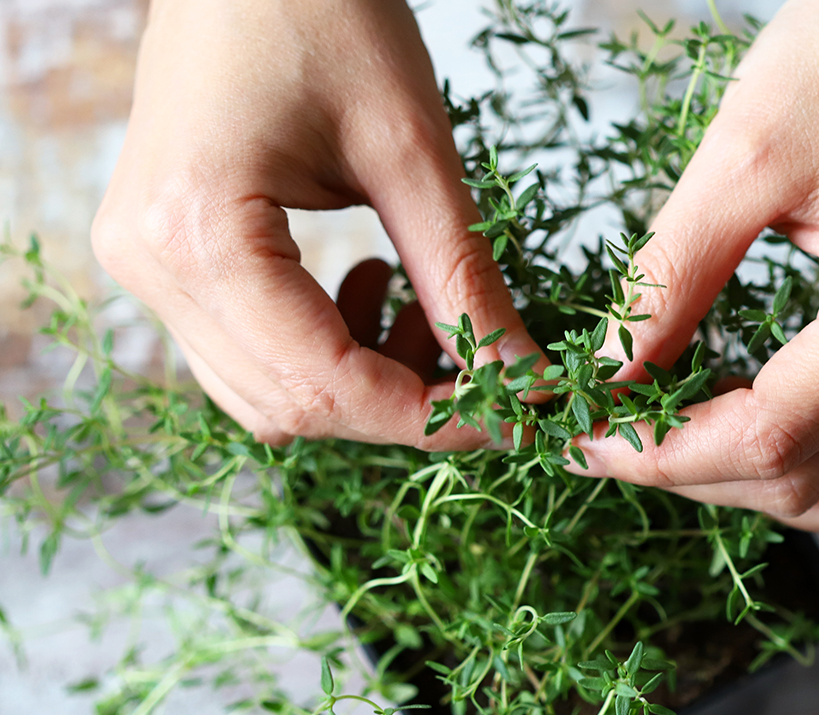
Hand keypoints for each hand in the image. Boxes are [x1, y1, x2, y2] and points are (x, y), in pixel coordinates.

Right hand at [93, 0, 544, 447]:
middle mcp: (151, 267)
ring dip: (368, 379)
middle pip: (292, 405)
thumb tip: (523, 379)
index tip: (517, 415)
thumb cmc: (320, 9)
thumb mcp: (410, 148)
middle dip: (405, 404)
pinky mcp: (165, 257)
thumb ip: (463, 278)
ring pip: (269, 393)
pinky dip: (329, 349)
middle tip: (487, 365)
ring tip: (426, 307)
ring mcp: (146, 266)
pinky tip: (375, 285)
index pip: (325, 386)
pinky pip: (251, 352)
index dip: (433, 419)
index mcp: (197, 234)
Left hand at [574, 0, 818, 542]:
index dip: (663, 456)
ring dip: (765, 489)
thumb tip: (607, 377)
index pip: (773, 441)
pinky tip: (778, 438)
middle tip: (612, 436)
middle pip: (813, 486)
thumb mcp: (739, 157)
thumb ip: (668, 282)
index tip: (585, 440)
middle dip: (697, 475)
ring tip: (681, 439)